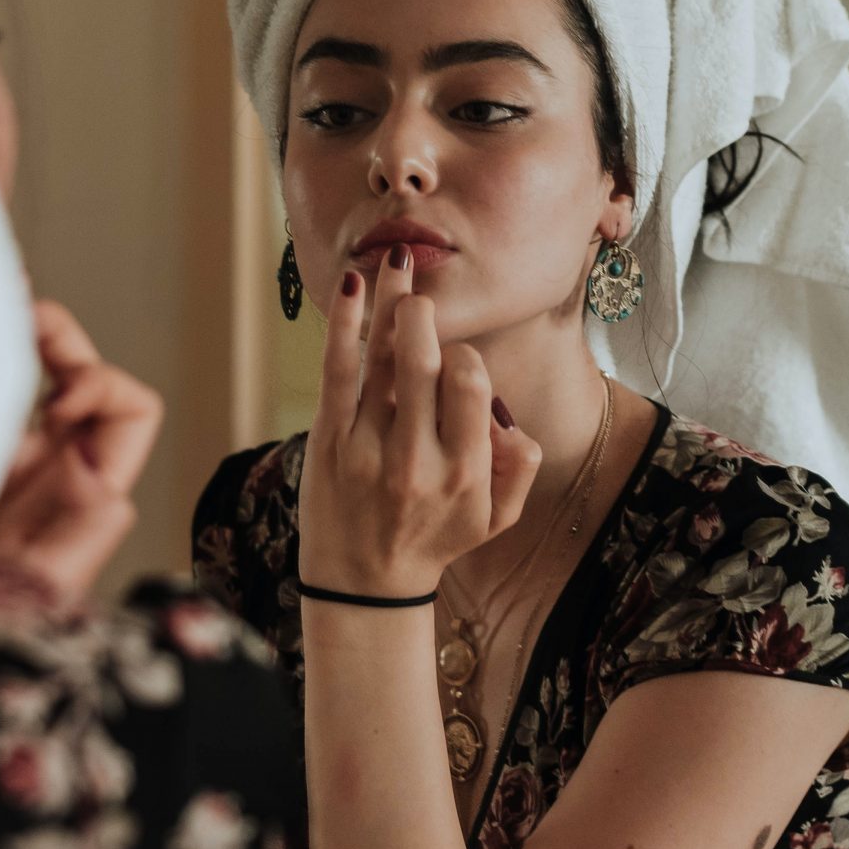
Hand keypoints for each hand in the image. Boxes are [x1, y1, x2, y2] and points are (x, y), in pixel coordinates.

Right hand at [0, 300, 162, 604]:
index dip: (104, 389)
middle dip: (49, 331)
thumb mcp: (40, 585)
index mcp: (86, 485)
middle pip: (75, 371)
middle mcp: (50, 463)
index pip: (132, 411)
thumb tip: (104, 479)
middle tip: (5, 312)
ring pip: (20, 372)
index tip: (53, 407)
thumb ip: (80, 531)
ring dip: (4, 335)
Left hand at [298, 249, 540, 597]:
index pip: (471, 385)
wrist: (364, 586)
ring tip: (397, 262)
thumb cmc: (437, 539)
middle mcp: (416, 462)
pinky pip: (338, 373)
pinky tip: (354, 288)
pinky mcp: (327, 443)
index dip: (467, 358)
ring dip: (388, 303)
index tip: (457, 361)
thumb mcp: (497, 518)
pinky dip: (344, 327)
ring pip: (380, 361)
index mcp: (464, 474)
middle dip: (423, 318)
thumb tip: (509, 413)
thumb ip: (520, 465)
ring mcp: (366, 452)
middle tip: (422, 292)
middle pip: (425, 365)